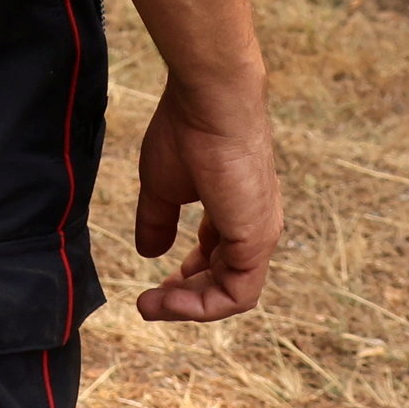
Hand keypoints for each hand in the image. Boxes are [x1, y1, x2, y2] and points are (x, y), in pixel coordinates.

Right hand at [127, 81, 278, 321]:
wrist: (210, 102)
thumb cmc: (187, 131)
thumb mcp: (163, 186)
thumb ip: (157, 222)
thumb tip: (149, 253)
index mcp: (235, 209)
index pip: (217, 256)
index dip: (188, 277)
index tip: (154, 285)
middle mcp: (254, 225)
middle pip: (223, 279)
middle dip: (185, 297)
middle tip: (148, 304)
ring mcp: (259, 234)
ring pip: (231, 293)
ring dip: (189, 305)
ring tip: (151, 305)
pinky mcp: (257, 241)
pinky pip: (235, 294)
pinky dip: (201, 305)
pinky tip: (168, 298)